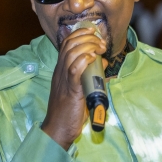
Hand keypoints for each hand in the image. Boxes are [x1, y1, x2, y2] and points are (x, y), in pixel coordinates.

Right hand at [41, 26, 106, 149]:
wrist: (57, 130)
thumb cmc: (69, 112)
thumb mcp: (80, 89)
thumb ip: (90, 75)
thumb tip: (104, 61)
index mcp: (60, 71)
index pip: (66, 44)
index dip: (79, 33)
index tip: (93, 31)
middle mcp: (60, 72)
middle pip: (69, 45)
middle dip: (87, 38)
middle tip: (101, 42)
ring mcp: (63, 81)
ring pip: (71, 54)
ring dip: (88, 47)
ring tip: (99, 48)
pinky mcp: (70, 90)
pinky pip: (74, 70)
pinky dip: (84, 60)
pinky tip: (92, 58)